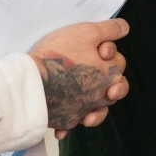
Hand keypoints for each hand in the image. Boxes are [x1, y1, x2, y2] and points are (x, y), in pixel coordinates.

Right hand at [30, 18, 129, 133]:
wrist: (31, 82)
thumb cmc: (58, 55)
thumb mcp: (86, 32)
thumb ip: (109, 30)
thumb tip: (125, 28)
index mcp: (110, 76)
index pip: (119, 64)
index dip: (109, 52)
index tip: (97, 50)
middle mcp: (100, 96)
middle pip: (113, 91)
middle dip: (111, 84)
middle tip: (99, 77)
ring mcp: (83, 110)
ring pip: (95, 110)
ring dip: (95, 110)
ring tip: (88, 109)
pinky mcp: (66, 120)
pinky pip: (71, 122)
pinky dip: (68, 123)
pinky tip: (62, 128)